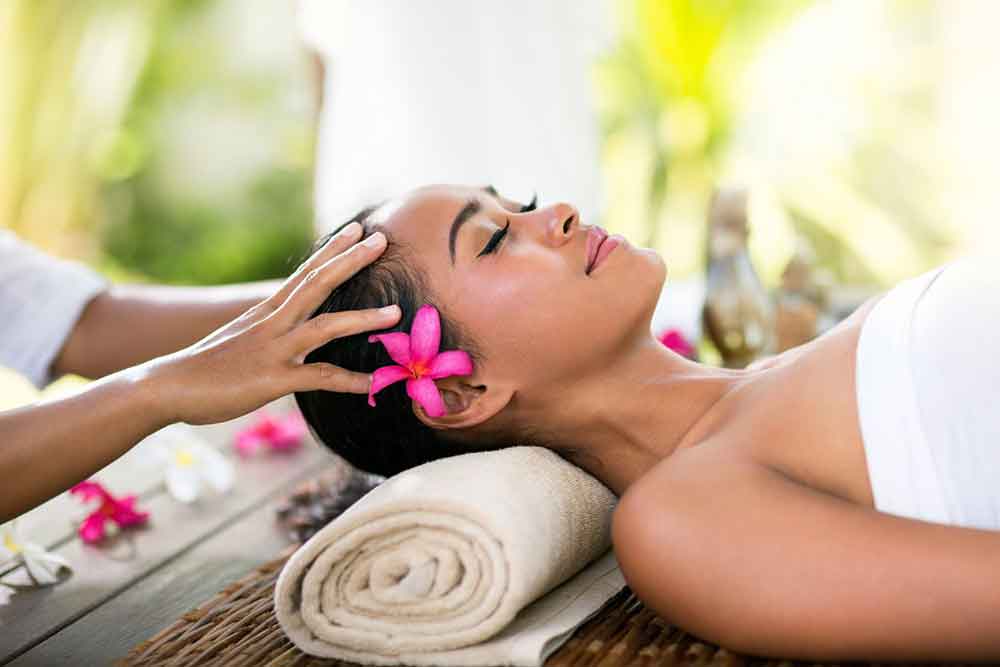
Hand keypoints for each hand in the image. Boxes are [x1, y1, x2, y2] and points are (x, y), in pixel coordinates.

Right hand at [144, 223, 399, 424]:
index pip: (306, 272)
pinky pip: (318, 378)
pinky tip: (373, 383)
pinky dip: (349, 381)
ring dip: (362, 319)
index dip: (333, 250)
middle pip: (318, 283)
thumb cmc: (205, 366)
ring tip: (395, 312)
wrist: (166, 386)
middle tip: (383, 239)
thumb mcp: (241, 336)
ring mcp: (273, 349)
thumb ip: (270, 327)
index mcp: (267, 310)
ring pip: (325, 327)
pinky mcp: (272, 379)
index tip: (358, 230)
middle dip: (352, 261)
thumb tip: (292, 323)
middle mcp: (272, 322)